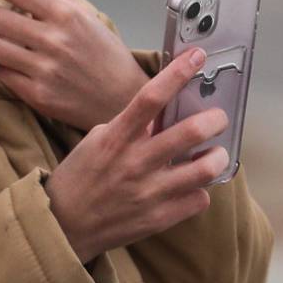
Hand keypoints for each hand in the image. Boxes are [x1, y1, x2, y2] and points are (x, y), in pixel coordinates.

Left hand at [0, 0, 149, 129]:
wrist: (125, 101)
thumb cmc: (102, 54)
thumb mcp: (84, 18)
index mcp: (65, 13)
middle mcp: (53, 38)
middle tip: (16, 30)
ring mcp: (44, 69)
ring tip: (20, 52)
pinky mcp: (37, 95)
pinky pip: (0, 74)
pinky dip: (7, 71)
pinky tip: (28, 73)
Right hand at [45, 48, 228, 262]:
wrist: (64, 224)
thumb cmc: (79, 177)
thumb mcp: (96, 142)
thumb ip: (128, 128)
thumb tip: (162, 114)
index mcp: (115, 138)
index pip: (150, 98)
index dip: (176, 74)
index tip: (197, 58)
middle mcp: (134, 162)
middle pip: (188, 132)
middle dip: (213, 120)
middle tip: (219, 117)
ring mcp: (148, 192)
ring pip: (203, 170)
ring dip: (217, 158)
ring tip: (215, 154)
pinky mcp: (159, 218)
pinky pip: (198, 200)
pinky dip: (200, 191)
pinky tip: (192, 187)